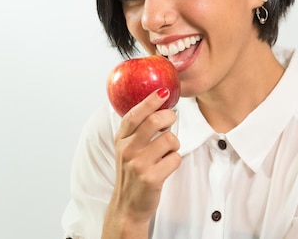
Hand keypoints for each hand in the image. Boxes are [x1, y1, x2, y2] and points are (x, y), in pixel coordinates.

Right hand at [102, 88, 180, 237]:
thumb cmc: (132, 172)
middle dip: (169, 117)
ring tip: (166, 152)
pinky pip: (175, 158)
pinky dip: (175, 161)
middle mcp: (127, 150)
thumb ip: (137, 129)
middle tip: (170, 120)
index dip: (150, 101)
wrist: (127, 206)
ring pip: (169, 139)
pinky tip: (166, 167)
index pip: (134, 114)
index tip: (163, 91)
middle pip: (155, 121)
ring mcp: (138, 164)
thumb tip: (159, 105)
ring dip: (174, 144)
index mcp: (121, 140)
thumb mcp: (127, 148)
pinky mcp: (151, 178)